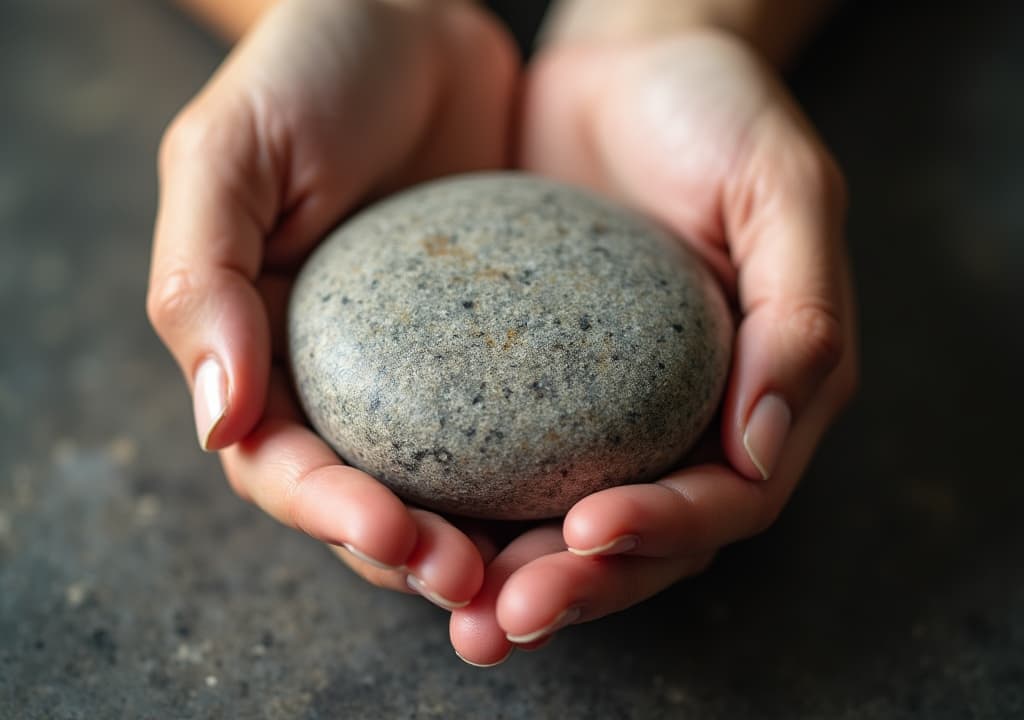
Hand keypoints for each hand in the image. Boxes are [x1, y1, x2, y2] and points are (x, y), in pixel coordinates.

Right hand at [147, 0, 517, 607]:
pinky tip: (586, 497)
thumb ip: (201, 281)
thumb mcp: (229, 154)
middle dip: (415, 554)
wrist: (417, 15)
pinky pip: (519, 427)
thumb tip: (218, 424)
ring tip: (535, 570)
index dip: (331, 513)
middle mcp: (342, 375)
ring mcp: (425, 368)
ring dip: (485, 541)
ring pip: (447, 485)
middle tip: (477, 583)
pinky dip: (542, 475)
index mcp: (263, 348)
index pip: (281, 464)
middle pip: (368, 499)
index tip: (393, 534)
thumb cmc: (310, 71)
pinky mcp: (496, 347)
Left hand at [449, 30, 857, 664]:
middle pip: (639, 540)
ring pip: (564, 523)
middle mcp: (681, 419)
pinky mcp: (531, 388)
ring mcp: (604, 412)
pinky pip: (499, 461)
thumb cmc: (716, 114)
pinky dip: (465, 503)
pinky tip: (410, 521)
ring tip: (452, 605)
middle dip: (575, 586)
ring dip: (511, 574)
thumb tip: (760, 450)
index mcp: (756, 390)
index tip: (588, 531)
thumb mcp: (783, 188)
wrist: (624, 67)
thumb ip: (801, 314)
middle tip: (502, 614)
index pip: (726, 498)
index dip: (664, 530)